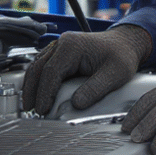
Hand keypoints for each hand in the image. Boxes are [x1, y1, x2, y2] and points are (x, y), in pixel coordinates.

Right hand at [23, 25, 150, 114]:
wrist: (125, 44)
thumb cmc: (122, 55)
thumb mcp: (115, 74)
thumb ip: (95, 89)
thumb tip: (76, 105)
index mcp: (72, 46)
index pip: (51, 72)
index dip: (45, 93)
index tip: (42, 110)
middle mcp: (62, 44)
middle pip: (38, 68)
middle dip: (31, 91)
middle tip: (30, 111)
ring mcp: (59, 47)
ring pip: (37, 67)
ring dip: (32, 86)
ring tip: (30, 106)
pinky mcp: (60, 54)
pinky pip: (43, 67)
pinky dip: (38, 81)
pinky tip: (38, 95)